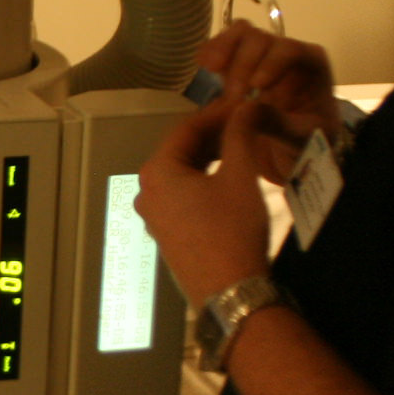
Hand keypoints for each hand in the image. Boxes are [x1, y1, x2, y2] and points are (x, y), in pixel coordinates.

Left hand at [136, 97, 278, 306]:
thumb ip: (240, 134)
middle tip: (247, 123)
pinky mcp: (167, 235)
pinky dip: (205, 181)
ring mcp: (154, 217)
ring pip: (183, 174)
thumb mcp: (240, 175)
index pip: (186, 128)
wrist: (231, 292)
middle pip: (181, 151)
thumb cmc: (232, 231)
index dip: (218, 112)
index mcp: (156, 172)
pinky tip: (229, 179)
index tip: (244, 103)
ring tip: (243, 147)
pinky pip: (184, 197)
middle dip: (214, 135)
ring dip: (211, 158)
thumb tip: (246, 106)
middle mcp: (146, 192)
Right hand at [195, 24, 341, 182]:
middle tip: (234, 99)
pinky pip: (224, 44)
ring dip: (224, 48)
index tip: (256, 86)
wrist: (291, 147)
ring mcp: (261, 54)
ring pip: (241, 33)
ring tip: (211, 69)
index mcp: (311, 64)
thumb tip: (249, 109)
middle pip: (262, 39)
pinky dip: (211, 49)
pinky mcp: (238, 61)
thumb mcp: (302, 138)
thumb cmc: (307, 139)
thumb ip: (280, 124)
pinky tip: (202, 64)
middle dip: (243, 65)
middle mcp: (286, 52)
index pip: (292, 50)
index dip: (272, 63)